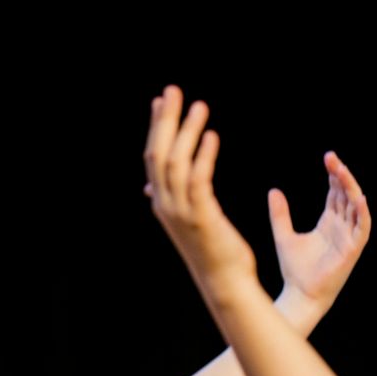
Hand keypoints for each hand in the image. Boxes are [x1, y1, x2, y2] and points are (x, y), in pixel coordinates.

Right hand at [144, 86, 259, 300]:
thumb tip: (151, 186)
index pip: (153, 157)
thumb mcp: (188, 221)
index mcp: (162, 203)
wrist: (225, 284)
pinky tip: (212, 137)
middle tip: (173, 91)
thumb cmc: (214, 252)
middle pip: (158, 154)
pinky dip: (203, 156)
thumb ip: (170, 199)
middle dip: (165, 120)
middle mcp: (165, 205)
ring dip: (187, 132)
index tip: (161, 101)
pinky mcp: (201, 218)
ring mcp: (181, 212)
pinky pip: (199, 180)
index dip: (156, 128)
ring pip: (176, 163)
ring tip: (199, 106)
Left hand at [268, 151, 370, 319]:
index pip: (335, 194)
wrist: (299, 295)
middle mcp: (342, 228)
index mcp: (328, 223)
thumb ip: (280, 214)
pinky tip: (359, 198)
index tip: (328, 159)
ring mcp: (349, 238)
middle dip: (342, 176)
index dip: (334, 176)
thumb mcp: (283, 236)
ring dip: (352, 189)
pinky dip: (363, 213)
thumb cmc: (294, 270)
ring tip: (342, 172)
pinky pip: (362, 229)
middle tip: (332, 159)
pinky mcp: (352, 251)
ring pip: (356, 208)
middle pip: (346, 196)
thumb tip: (273, 190)